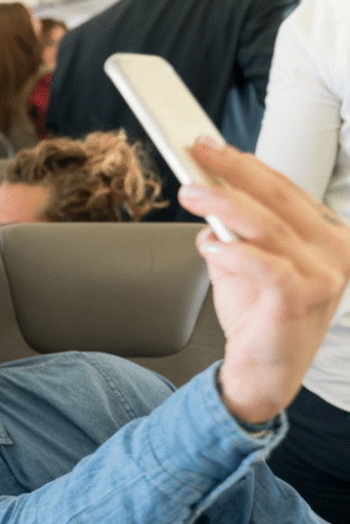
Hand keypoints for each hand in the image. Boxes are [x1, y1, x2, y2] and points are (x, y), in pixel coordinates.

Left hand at [178, 139, 349, 424]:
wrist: (263, 375)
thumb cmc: (258, 320)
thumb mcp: (242, 267)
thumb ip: (232, 235)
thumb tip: (207, 207)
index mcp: (326, 237)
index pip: (285, 191)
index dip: (246, 165)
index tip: (211, 148)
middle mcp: (333, 252)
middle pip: (278, 197)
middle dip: (232, 170)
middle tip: (196, 153)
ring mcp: (322, 275)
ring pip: (268, 225)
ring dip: (223, 204)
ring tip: (190, 194)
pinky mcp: (300, 298)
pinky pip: (264, 264)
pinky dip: (232, 251)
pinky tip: (210, 246)